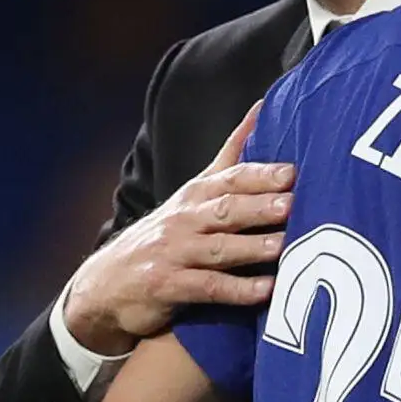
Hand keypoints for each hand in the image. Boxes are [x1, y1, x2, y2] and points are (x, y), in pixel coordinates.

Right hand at [60, 111, 293, 357]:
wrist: (109, 282)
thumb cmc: (166, 235)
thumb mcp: (193, 193)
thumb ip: (229, 157)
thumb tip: (261, 109)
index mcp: (195, 194)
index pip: (230, 178)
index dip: (259, 174)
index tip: (291, 173)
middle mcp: (185, 218)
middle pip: (226, 208)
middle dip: (258, 205)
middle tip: (291, 203)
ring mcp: (176, 252)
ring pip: (219, 247)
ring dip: (251, 247)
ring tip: (282, 246)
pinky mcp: (169, 286)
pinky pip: (208, 287)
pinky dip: (237, 290)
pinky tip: (265, 292)